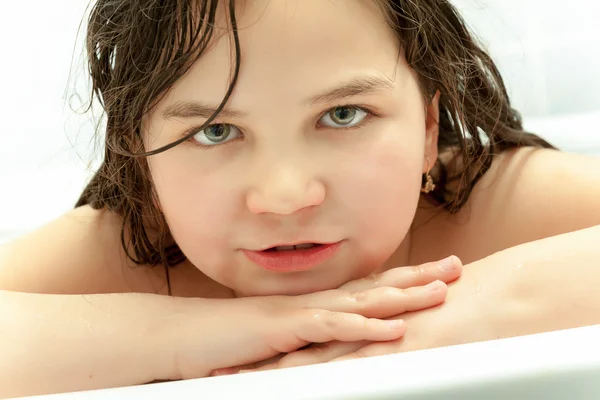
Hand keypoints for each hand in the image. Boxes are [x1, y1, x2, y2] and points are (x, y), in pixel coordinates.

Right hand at [210, 255, 461, 374]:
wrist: (186, 335)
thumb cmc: (231, 341)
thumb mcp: (281, 341)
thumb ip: (311, 339)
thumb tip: (338, 342)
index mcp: (316, 304)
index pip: (369, 287)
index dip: (404, 278)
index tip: (437, 272)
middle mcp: (315, 301)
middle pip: (375, 286)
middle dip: (418, 276)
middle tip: (456, 267)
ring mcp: (301, 312)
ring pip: (362, 301)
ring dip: (402, 296)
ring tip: (440, 291)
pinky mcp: (285, 328)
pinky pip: (331, 326)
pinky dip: (364, 326)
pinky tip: (393, 327)